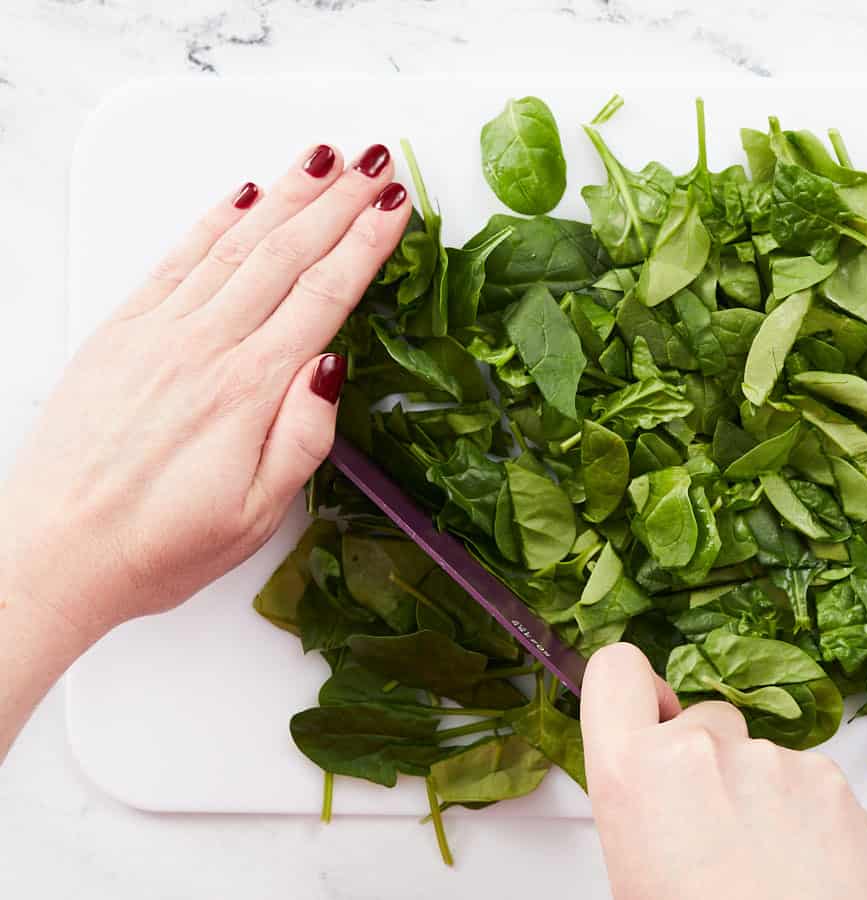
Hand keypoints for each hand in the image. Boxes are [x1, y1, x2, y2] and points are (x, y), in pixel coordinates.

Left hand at [0, 142, 409, 754]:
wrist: (55, 552)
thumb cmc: (158, 544)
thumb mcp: (257, 515)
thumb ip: (303, 438)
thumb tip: (334, 366)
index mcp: (247, 390)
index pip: (323, 295)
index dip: (366, 243)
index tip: (396, 206)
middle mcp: (204, 346)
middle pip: (286, 254)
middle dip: (339, 201)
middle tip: (375, 161)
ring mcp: (160, 332)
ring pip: (236, 244)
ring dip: (287, 195)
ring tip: (325, 160)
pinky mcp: (123, 332)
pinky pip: (178, 259)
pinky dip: (215, 221)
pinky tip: (243, 196)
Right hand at [581, 644, 866, 899]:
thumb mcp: (633, 866)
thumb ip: (640, 796)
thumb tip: (655, 782)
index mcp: (632, 773)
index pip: (614, 669)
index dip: (634, 692)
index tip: (649, 716)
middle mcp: (699, 748)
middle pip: (699, 717)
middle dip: (706, 758)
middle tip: (712, 829)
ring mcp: (770, 757)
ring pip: (756, 750)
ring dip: (757, 789)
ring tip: (761, 861)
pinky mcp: (828, 776)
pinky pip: (805, 774)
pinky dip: (803, 808)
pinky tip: (798, 862)